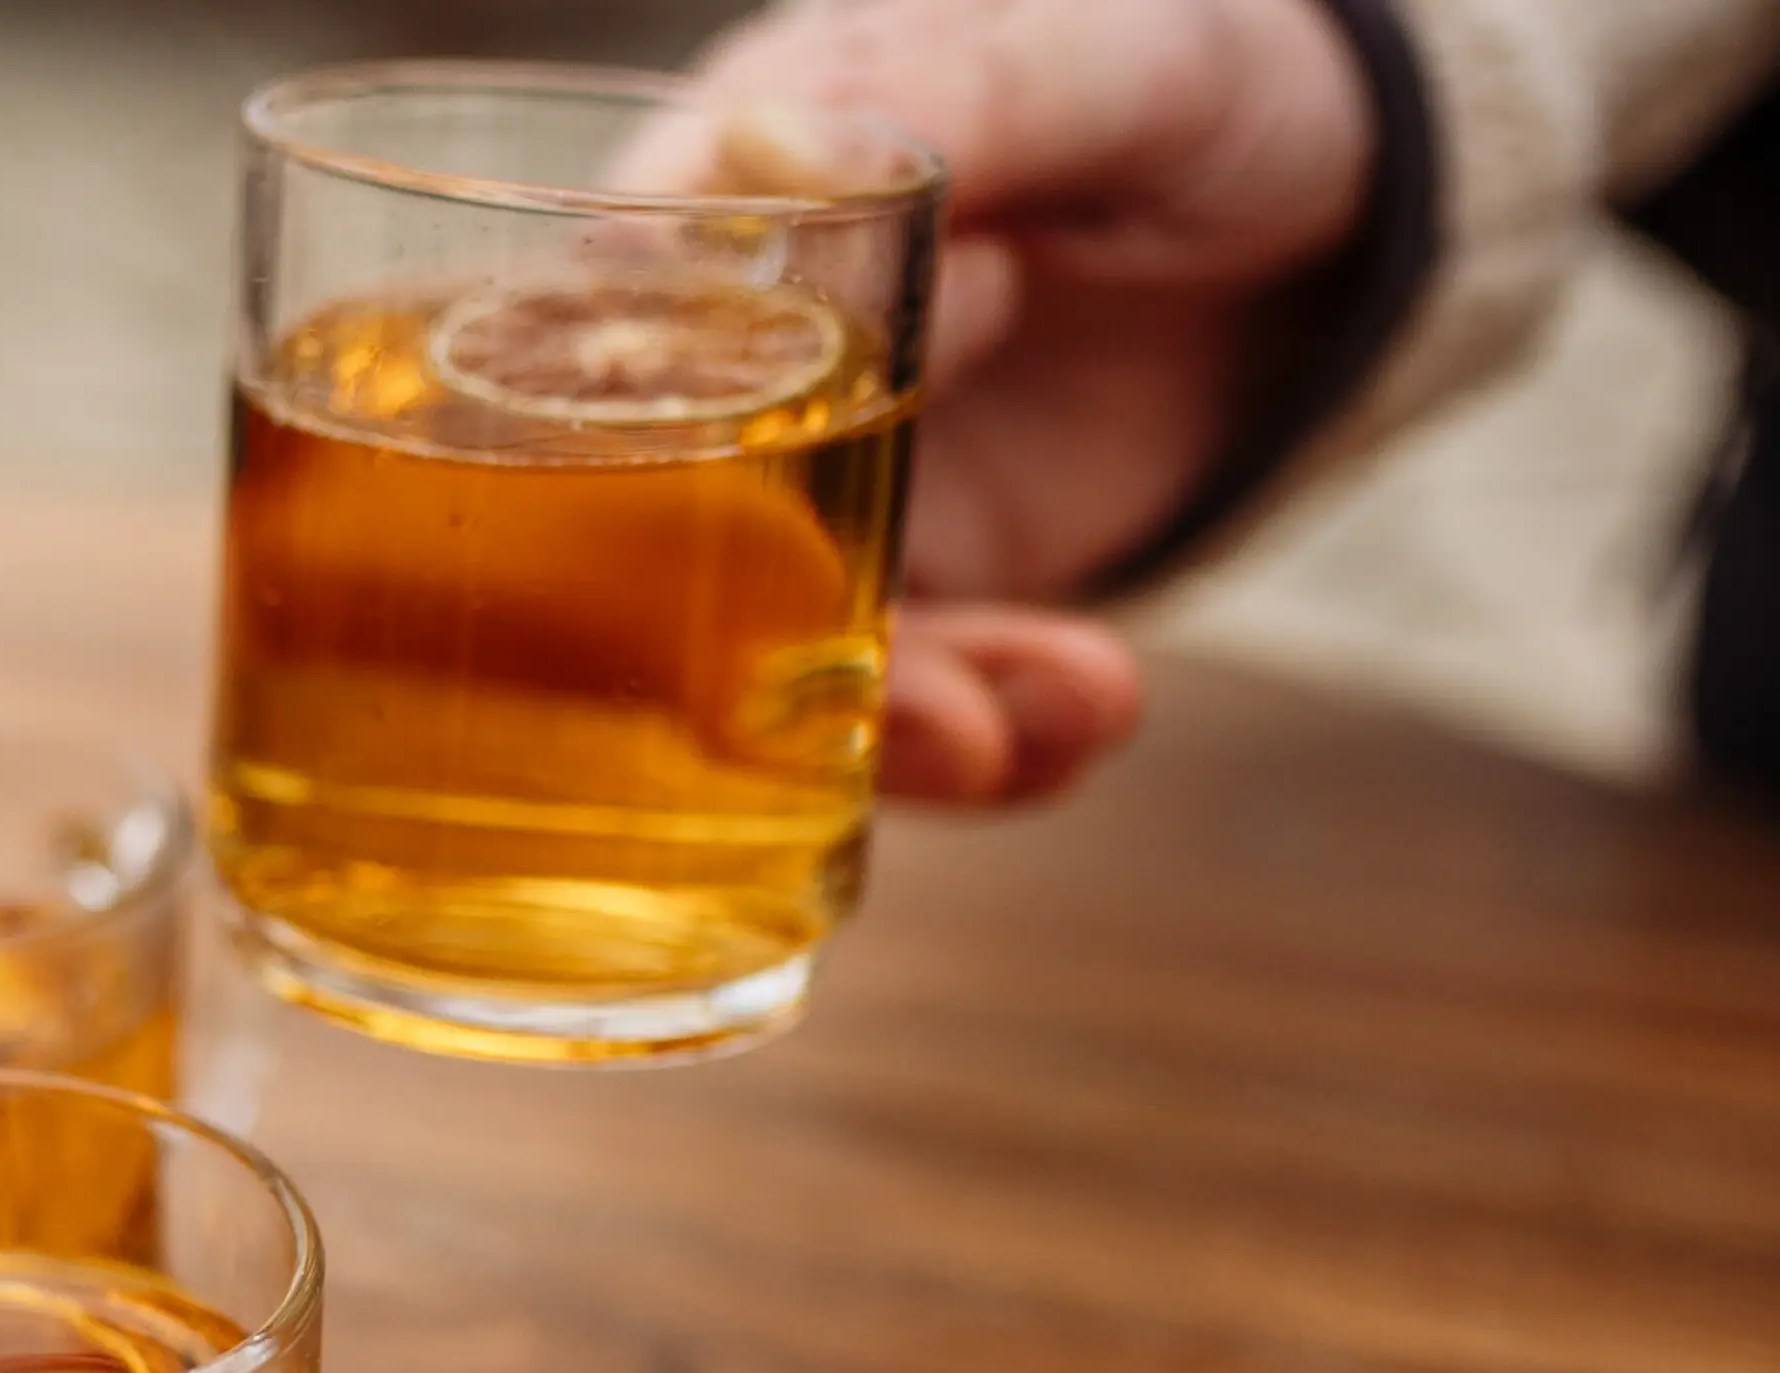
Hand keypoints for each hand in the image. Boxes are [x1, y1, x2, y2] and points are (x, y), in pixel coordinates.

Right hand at [661, 0, 1378, 801]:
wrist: (1335, 204)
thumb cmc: (1190, 76)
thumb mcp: (1091, 58)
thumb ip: (948, 94)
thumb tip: (774, 148)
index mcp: (718, 209)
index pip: (589, 348)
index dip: (615, 458)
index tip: (706, 529)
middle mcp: (731, 379)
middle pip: (656, 552)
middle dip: (755, 662)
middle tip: (911, 702)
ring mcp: (818, 507)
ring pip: (774, 669)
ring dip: (900, 727)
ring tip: (1045, 714)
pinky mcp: (917, 600)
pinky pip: (908, 714)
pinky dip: (994, 749)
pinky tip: (1082, 719)